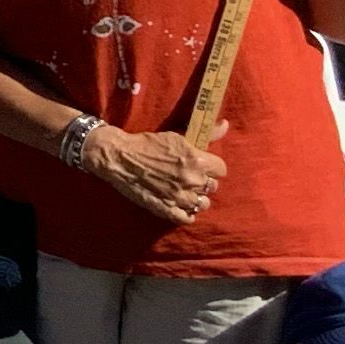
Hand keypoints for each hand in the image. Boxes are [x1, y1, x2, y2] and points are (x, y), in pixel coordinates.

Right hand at [84, 123, 225, 226]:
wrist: (119, 157)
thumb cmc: (147, 143)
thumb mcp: (177, 135)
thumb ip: (206, 134)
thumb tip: (225, 125)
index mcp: (196, 160)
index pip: (221, 170)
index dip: (212, 167)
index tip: (203, 165)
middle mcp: (191, 180)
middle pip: (212, 186)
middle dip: (203, 181)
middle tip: (190, 176)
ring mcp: (179, 197)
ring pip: (203, 204)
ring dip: (196, 198)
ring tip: (185, 191)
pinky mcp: (166, 209)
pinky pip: (188, 218)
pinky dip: (186, 213)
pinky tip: (179, 204)